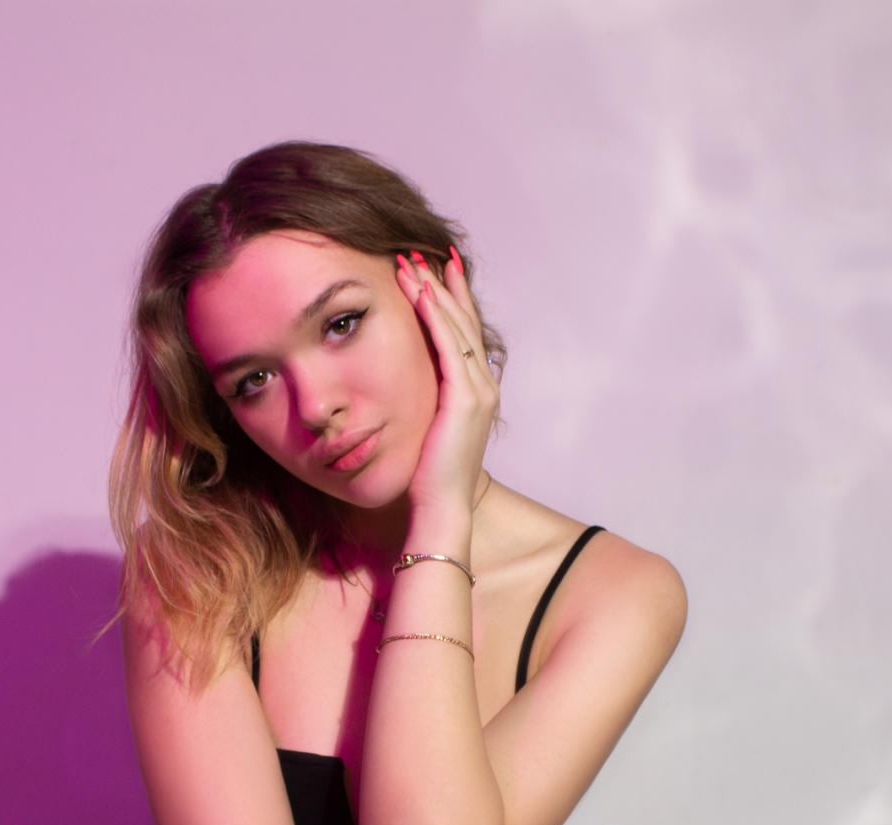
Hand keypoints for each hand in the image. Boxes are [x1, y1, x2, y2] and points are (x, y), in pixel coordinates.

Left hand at [391, 247, 497, 519]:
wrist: (442, 506)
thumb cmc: (429, 475)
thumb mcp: (428, 426)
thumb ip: (427, 400)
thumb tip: (407, 382)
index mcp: (476, 390)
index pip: (464, 333)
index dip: (450, 298)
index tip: (433, 269)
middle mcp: (484, 385)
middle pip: (464, 321)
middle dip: (443, 283)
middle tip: (422, 252)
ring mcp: (478, 391)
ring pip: (457, 327)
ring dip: (435, 291)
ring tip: (413, 263)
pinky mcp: (465, 399)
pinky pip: (450, 347)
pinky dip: (437, 317)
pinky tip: (422, 293)